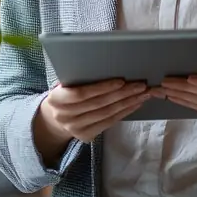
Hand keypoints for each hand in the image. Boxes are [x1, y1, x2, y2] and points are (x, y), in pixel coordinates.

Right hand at [34, 79, 148, 156]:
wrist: (54, 118)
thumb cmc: (64, 92)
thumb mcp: (64, 83)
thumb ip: (78, 75)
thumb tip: (103, 60)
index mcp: (56, 99)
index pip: (81, 94)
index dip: (102, 87)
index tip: (121, 80)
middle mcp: (64, 116)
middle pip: (98, 104)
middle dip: (122, 94)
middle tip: (140, 85)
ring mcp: (75, 129)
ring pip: (106, 114)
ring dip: (127, 103)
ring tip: (143, 93)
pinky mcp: (86, 136)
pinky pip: (109, 123)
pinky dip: (124, 112)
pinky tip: (135, 104)